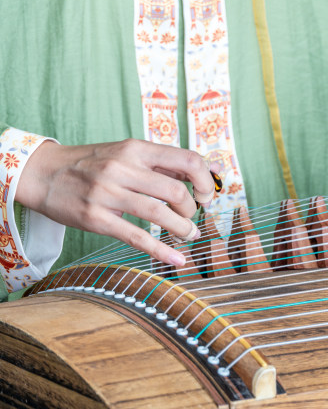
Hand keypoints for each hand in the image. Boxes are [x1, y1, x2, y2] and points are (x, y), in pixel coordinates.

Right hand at [15, 139, 215, 266]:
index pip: (187, 159)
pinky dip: (161, 250)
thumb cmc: (91, 163)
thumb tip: (204, 174)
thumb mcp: (126, 152)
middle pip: (176, 190)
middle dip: (192, 208)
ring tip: (189, 234)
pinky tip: (177, 259)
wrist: (41, 172)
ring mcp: (107, 193)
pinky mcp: (95, 218)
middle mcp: (123, 168)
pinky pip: (136, 237)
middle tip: (192, 217)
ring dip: (182, 228)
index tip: (206, 194)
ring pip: (159, 213)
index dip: (205, 179)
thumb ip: (161, 163)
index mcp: (136, 149)